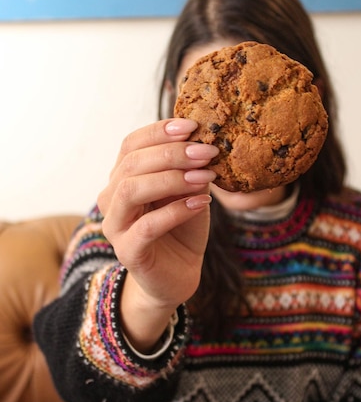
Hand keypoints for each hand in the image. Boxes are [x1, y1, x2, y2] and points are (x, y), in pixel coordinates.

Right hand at [97, 118, 218, 349]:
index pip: (131, 145)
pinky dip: (176, 211)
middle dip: (172, 154)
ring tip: (205, 177)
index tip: (192, 126)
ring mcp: (116, 226)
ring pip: (131, 191)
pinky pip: (146, 226)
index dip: (159, 131)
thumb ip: (188, 169)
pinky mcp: (128, 252)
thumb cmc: (182, 230)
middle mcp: (111, 199)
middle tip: (207, 152)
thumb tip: (203, 139)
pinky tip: (201, 204)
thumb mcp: (187, 192)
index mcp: (123, 179)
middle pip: (131, 164)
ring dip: (171, 179)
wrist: (178, 275)